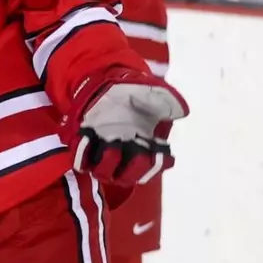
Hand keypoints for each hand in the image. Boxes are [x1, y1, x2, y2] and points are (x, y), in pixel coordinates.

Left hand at [63, 66, 187, 185]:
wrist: (104, 85)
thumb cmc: (133, 95)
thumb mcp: (155, 96)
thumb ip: (168, 103)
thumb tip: (182, 110)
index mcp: (144, 151)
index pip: (153, 167)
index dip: (157, 163)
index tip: (158, 150)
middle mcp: (123, 160)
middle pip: (128, 177)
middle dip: (133, 166)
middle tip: (135, 146)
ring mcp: (100, 158)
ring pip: (104, 173)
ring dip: (108, 162)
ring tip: (112, 145)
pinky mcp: (82, 150)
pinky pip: (80, 160)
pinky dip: (82, 152)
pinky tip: (87, 136)